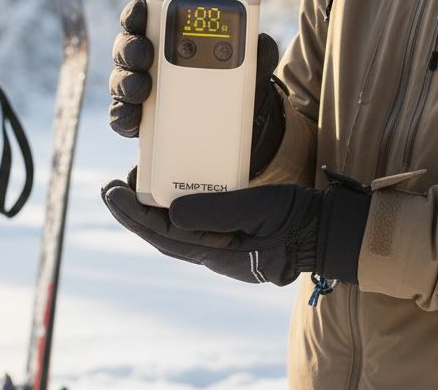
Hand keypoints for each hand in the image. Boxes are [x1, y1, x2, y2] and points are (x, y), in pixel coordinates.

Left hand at [100, 168, 371, 287]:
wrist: (326, 229)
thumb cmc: (295, 218)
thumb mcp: (256, 209)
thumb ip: (215, 211)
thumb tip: (170, 212)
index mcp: (216, 253)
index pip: (163, 235)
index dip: (133, 215)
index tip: (111, 192)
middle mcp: (213, 253)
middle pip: (162, 234)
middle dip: (134, 211)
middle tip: (111, 187)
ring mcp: (222, 245)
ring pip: (175, 229)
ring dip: (151, 208)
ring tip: (133, 183)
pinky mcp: (231, 233)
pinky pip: (193, 223)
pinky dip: (174, 207)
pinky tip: (167, 191)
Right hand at [107, 0, 284, 176]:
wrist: (243, 131)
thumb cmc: (237, 85)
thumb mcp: (252, 68)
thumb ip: (258, 52)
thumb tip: (260, 42)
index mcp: (169, 38)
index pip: (145, 18)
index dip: (138, 12)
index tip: (143, 10)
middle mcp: (149, 61)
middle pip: (126, 47)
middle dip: (131, 48)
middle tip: (146, 54)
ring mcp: (140, 91)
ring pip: (121, 81)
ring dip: (126, 82)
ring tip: (142, 89)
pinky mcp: (140, 122)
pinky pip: (123, 117)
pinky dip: (126, 117)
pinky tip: (135, 118)